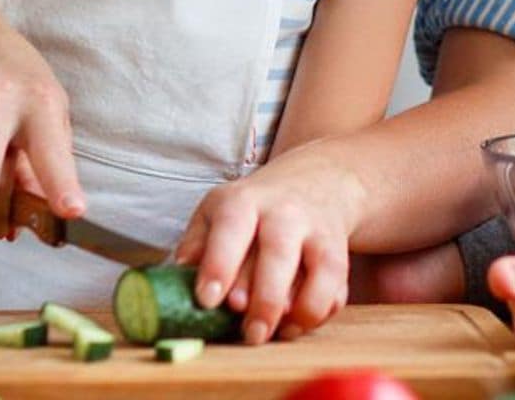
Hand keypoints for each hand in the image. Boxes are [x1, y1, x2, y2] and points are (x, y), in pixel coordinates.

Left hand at [173, 144, 367, 344]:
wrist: (314, 180)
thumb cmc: (254, 207)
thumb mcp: (218, 211)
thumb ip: (196, 244)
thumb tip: (174, 280)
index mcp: (244, 201)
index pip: (232, 229)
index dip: (219, 265)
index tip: (208, 301)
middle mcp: (285, 213)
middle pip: (279, 253)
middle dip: (265, 298)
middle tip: (250, 333)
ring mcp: (318, 231)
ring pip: (322, 270)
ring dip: (303, 309)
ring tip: (278, 332)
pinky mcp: (340, 252)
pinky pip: (338, 286)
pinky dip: (321, 311)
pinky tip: (297, 323)